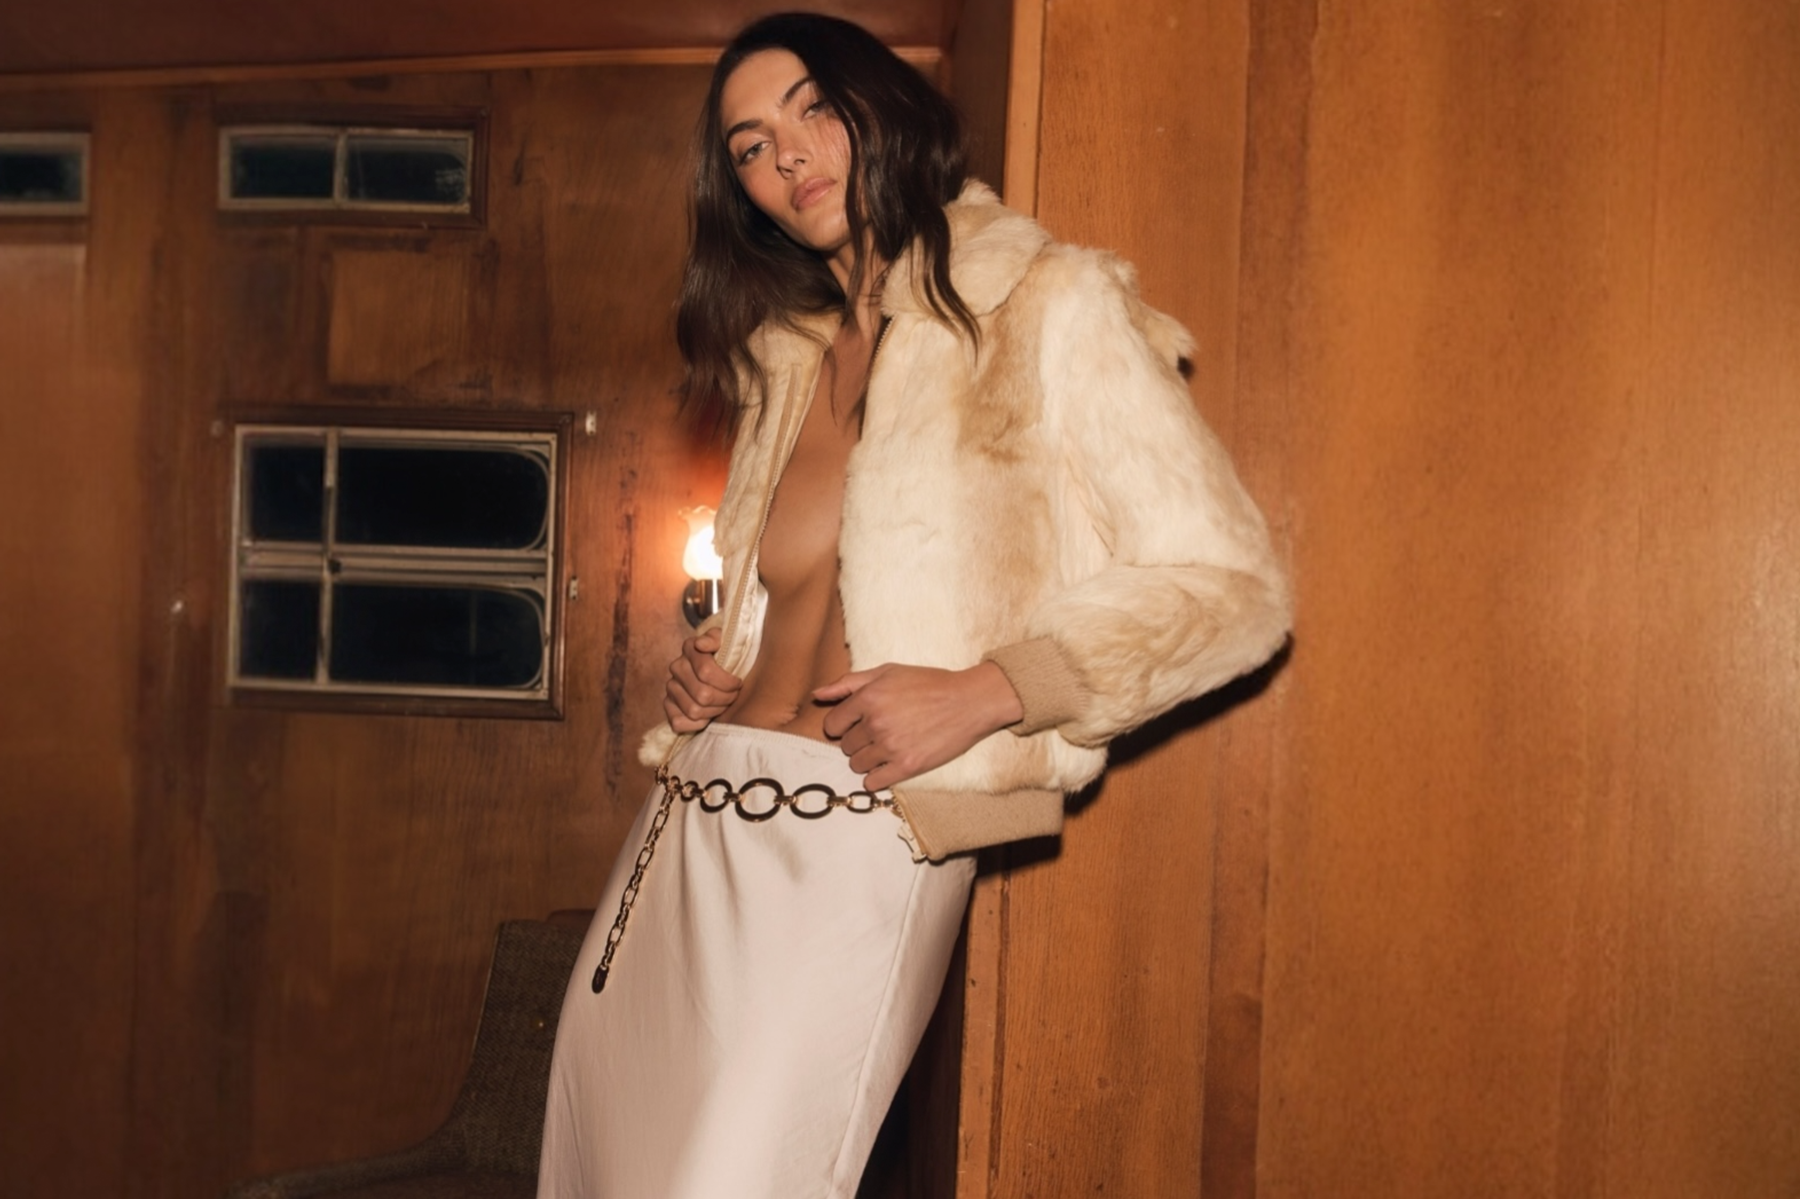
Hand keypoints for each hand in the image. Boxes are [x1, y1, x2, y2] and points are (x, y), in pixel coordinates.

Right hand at [664, 628, 742, 732]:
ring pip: (694, 711)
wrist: (720, 669)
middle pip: (703, 695)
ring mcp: (671, 687)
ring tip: (723, 704)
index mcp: (690, 648)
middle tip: (734, 696)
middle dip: (725, 698)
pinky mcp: (668, 705)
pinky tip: (709, 715)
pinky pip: (679, 722)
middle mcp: (677, 667)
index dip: (728, 682)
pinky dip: (698, 723)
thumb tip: (701, 645)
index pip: (707, 672)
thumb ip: (717, 638)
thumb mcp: (728, 640)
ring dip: (715, 711)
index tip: (738, 683)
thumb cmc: (728, 657)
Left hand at [814, 661, 1024, 790]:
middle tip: (879, 732)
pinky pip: (873, 782)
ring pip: (856, 764)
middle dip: (858, 740)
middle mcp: (875, 723)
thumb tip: (817, 695)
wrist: (969, 701)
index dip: (842, 725)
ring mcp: (890, 747)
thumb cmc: (929, 683)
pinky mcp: (907, 766)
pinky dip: (876, 777)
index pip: (832, 725)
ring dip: (867, 758)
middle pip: (845, 746)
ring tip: (887, 747)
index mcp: (868, 698)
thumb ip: (849, 683)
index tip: (856, 725)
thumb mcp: (888, 672)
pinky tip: (889, 765)